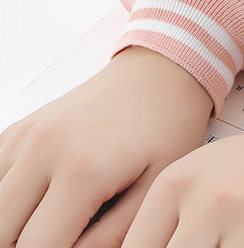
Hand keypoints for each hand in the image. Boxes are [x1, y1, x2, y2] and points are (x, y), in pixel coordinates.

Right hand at [0, 45, 213, 247]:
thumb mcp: (154, 188)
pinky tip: (43, 203)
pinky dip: (8, 203)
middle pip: (3, 234)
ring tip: (58, 222)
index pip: (37, 247)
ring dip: (15, 227)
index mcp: (83, 169)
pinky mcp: (17, 131)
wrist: (159, 74)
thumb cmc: (167, 130)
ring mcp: (25, 136)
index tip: (81, 246)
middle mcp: (43, 149)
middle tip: (70, 235)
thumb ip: (110, 237)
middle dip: (29, 246)